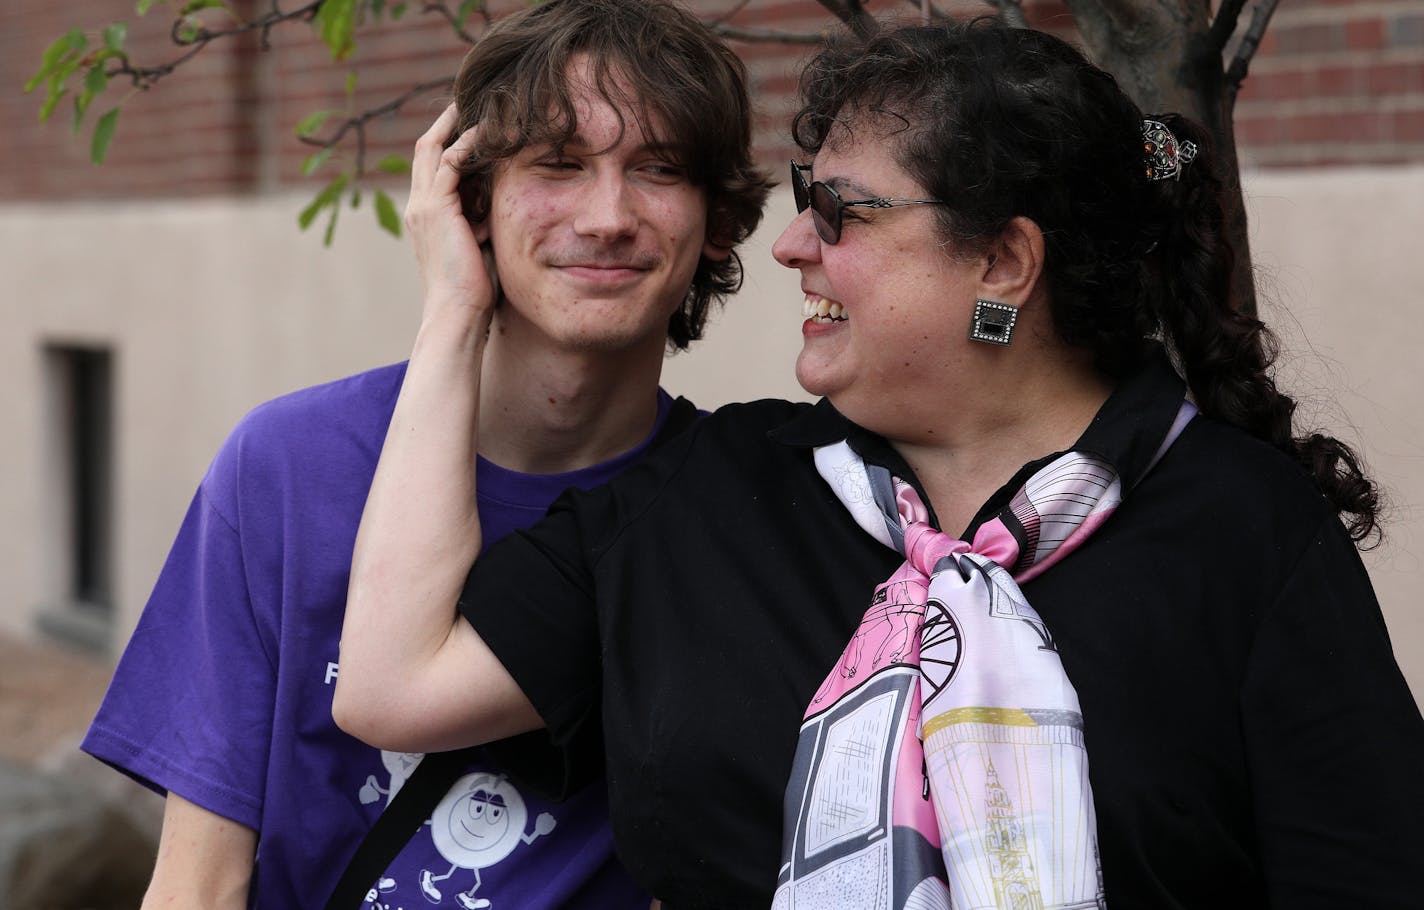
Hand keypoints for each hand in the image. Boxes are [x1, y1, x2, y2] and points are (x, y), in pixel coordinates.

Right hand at [406, 102, 497, 323]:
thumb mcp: (480, 246)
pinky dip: (468, 143)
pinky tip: (488, 131)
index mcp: (426, 216)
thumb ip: (483, 222)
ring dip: (456, 125)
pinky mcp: (437, 209)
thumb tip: (500, 208)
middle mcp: (419, 206)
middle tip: (469, 100)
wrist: (458, 314)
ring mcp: (424, 206)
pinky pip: (450, 162)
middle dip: (446, 122)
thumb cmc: (474, 291)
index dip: (448, 142)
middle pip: (425, 149)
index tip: (471, 124)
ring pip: (433, 148)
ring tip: (479, 105)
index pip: (432, 167)